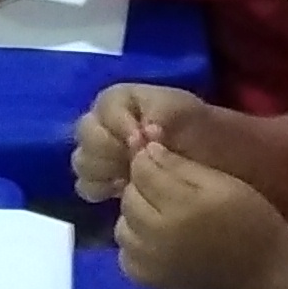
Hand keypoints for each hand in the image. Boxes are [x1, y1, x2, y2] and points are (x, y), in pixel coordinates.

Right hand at [70, 80, 190, 203]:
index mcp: (117, 100)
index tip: (142, 141)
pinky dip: (102, 188)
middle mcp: (100, 123)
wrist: (204, 154)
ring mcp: (97, 152)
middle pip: (86, 134)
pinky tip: (123, 188)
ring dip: (104, 170)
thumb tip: (143, 134)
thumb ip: (159, 115)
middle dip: (110, 150)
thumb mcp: (181, 109)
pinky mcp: (100, 178)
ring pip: (82, 160)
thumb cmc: (191, 127)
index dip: (121, 127)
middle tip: (134, 160)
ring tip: (130, 176)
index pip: (103, 109)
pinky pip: (85, 184)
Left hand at [115, 138, 287, 288]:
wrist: (262, 270)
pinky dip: (135, 244)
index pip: (141, 169)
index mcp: (181, 205)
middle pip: (128, 197)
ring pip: (122, 226)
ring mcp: (149, 261)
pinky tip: (157, 240)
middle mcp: (158, 235)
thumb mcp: (222, 182)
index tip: (158, 156)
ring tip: (160, 215)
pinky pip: (124, 254)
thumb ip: (180, 164)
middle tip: (164, 189)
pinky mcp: (147, 279)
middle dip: (141, 187)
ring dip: (136, 216)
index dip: (147, 158)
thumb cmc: (248, 218)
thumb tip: (147, 146)